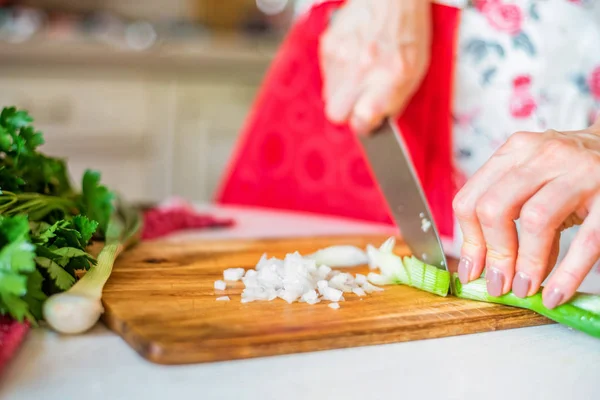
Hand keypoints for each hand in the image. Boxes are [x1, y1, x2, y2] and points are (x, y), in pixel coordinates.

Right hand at [319, 0, 430, 134]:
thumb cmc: (408, 31)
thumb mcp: (416, 71)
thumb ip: (395, 101)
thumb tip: (376, 123)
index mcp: (388, 78)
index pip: (360, 122)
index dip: (363, 125)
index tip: (367, 122)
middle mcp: (362, 69)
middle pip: (336, 114)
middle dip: (347, 112)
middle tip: (359, 101)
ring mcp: (342, 57)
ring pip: (329, 95)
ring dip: (342, 92)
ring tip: (359, 75)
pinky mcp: (328, 46)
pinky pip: (326, 75)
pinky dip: (338, 73)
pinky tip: (352, 60)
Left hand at [453, 119, 599, 308]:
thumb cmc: (570, 172)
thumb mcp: (534, 182)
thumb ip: (511, 218)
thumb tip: (493, 270)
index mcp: (514, 152)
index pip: (470, 200)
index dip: (469, 242)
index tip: (473, 271)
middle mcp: (542, 156)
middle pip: (495, 208)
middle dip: (494, 253)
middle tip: (500, 283)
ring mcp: (579, 172)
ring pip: (535, 220)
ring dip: (526, 263)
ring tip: (525, 289)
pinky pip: (585, 240)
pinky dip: (567, 273)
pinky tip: (556, 294)